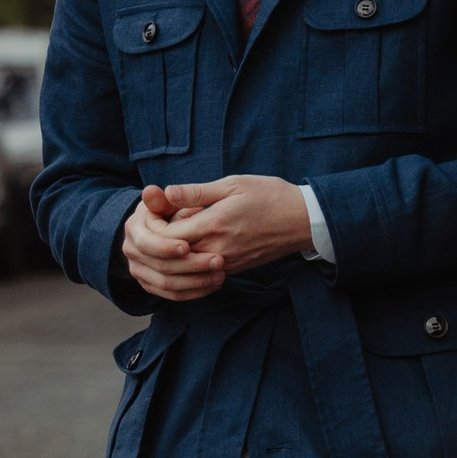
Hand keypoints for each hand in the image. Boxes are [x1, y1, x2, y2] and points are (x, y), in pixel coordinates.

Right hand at [118, 186, 227, 301]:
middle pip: (160, 267)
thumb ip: (164, 198)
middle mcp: (132, 253)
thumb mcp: (169, 200)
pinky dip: (195, 292)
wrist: (166, 225)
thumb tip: (151, 190)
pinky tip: (215, 284)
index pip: (147, 244)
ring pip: (167, 284)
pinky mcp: (152, 284)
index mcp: (134, 229)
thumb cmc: (171, 208)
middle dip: (190, 266)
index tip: (188, 246)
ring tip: (221, 273)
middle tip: (218, 261)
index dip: (166, 247)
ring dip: (196, 282)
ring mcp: (140, 271)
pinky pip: (173, 295)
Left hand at [143, 174, 314, 283]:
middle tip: (158, 224)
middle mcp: (217, 249)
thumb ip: (196, 192)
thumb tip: (165, 192)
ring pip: (185, 269)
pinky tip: (191, 246)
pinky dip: (190, 263)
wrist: (302, 221)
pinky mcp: (233, 270)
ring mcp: (226, 263)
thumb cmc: (269, 196)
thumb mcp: (232, 185)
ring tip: (173, 234)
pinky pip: (202, 272)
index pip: (166, 236)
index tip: (155, 212)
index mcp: (213, 224)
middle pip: (171, 257)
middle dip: (159, 243)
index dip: (154, 226)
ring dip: (173, 255)